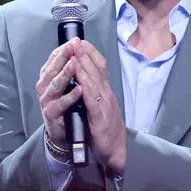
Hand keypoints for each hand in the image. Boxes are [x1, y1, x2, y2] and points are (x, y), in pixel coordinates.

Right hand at [35, 38, 82, 148]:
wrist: (66, 133)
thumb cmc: (67, 106)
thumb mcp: (66, 84)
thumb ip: (69, 68)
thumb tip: (77, 46)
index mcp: (48, 77)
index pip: (54, 59)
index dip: (63, 49)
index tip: (75, 40)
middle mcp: (44, 87)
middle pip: (52, 68)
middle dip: (63, 56)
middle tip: (73, 46)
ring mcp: (46, 101)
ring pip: (55, 84)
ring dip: (65, 73)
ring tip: (74, 63)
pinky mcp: (51, 114)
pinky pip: (62, 103)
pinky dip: (71, 96)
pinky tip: (80, 89)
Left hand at [69, 40, 125, 172]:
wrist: (115, 150)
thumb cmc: (106, 128)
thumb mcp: (100, 105)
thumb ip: (94, 91)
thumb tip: (84, 77)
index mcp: (105, 91)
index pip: (99, 66)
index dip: (90, 52)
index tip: (80, 41)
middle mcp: (106, 94)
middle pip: (97, 69)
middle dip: (85, 53)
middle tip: (75, 40)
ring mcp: (104, 104)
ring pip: (94, 80)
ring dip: (84, 65)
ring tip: (74, 52)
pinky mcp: (100, 117)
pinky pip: (92, 99)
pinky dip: (85, 86)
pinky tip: (78, 77)